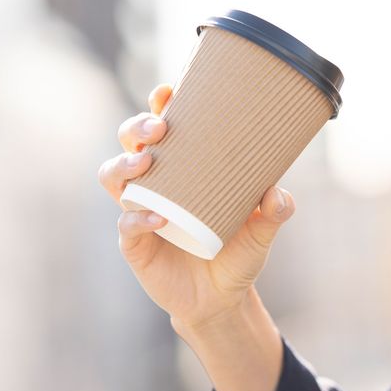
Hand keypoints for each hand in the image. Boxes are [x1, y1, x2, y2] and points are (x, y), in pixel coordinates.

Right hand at [98, 83, 295, 335]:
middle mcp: (154, 184)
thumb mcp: (263, 231)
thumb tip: (277, 193)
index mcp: (180, 169)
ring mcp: (139, 211)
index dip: (158, 104)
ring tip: (145, 162)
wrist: (222, 300)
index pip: (161, 127)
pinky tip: (157, 218)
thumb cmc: (238, 253)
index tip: (168, 91)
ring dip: (124, 164)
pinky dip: (137, 218)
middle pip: (129, 143)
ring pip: (114, 177)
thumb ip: (275, 210)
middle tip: (160, 128)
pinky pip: (126, 224)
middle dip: (136, 127)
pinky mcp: (135, 244)